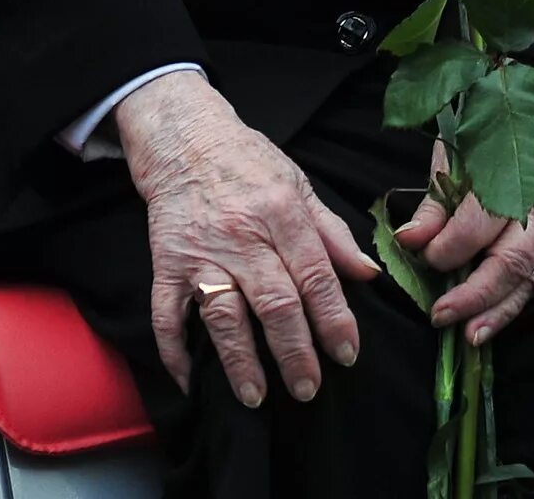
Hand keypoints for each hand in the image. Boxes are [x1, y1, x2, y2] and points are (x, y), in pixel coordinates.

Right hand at [117, 71, 378, 406]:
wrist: (184, 137)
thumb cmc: (248, 161)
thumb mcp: (299, 184)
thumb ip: (332, 233)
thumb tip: (367, 273)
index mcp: (282, 215)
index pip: (316, 277)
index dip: (334, 320)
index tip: (347, 354)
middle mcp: (243, 238)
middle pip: (274, 303)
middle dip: (294, 352)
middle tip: (308, 389)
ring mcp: (201, 254)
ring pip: (223, 316)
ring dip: (240, 361)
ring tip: (256, 396)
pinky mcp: (166, 264)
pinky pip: (166, 315)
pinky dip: (174, 351)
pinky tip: (189, 382)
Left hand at [395, 142, 533, 344]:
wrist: (507, 132)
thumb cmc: (473, 147)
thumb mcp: (448, 166)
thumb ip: (431, 208)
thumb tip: (410, 241)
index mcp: (513, 176)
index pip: (483, 220)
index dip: (452, 245)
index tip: (423, 256)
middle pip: (512, 259)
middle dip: (475, 293)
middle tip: (440, 314)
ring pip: (525, 279)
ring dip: (495, 312)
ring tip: (468, 336)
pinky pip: (525, 286)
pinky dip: (503, 310)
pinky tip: (482, 327)